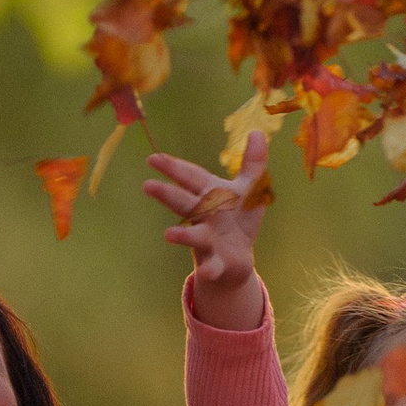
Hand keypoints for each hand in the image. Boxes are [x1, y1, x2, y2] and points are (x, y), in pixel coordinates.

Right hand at [143, 133, 270, 332]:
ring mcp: (208, 241)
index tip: (152, 159)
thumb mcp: (250, 190)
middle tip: (147, 185)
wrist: (236, 262)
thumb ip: (253, 164)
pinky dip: (209, 269)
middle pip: (185, 204)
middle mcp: (204, 218)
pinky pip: (212, 266)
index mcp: (211, 196)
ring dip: (182, 235)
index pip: (191, 178)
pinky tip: (206, 273)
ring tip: (168, 235)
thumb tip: (258, 132)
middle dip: (167, 194)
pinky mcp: (218, 263)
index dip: (173, 168)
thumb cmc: (238, 221)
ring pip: (194, 236)